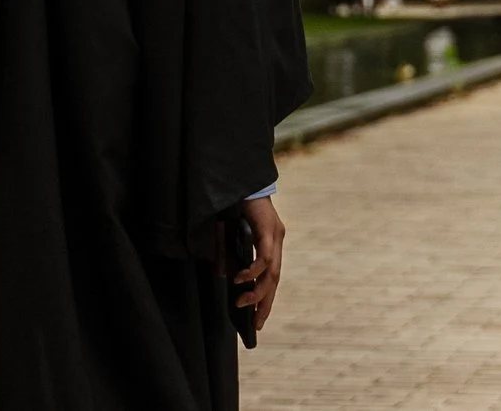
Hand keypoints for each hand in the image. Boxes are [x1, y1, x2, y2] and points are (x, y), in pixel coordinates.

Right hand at [232, 195, 284, 330]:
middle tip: (256, 323)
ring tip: (242, 303)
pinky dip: (253, 271)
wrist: (238, 177)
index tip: (258, 319)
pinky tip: (240, 280)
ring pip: (272, 273)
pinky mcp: (269, 230)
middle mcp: (277, 240)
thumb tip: (223, 275)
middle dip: (265, 303)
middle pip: (275, 280)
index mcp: (270, 241)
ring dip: (258, 291)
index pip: (271, 276)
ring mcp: (275, 235)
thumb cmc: (232, 202)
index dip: (265, 298)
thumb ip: (225, 254)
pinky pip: (264, 258)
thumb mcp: (226, 233)